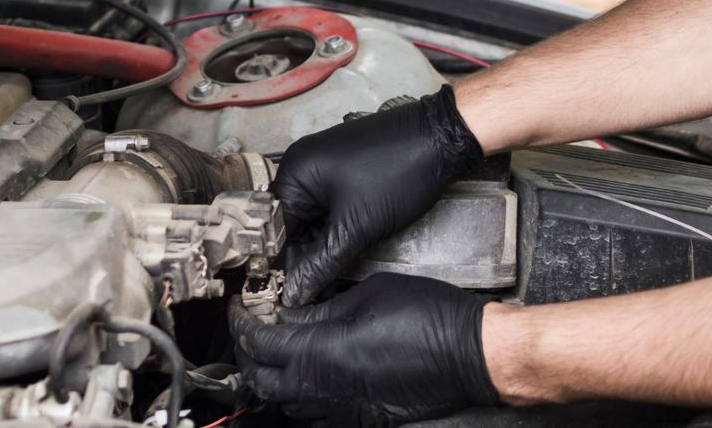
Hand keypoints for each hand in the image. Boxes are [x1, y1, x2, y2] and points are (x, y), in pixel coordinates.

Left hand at [229, 273, 498, 425]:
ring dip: (274, 378)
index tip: (240, 308)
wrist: (471, 353)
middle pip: (263, 381)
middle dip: (249, 355)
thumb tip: (290, 313)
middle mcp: (326, 387)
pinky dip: (303, 398)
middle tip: (252, 329)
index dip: (243, 323)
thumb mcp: (368, 295)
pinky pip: (317, 416)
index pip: (261, 344)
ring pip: (286, 404)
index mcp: (322, 353)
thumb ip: (322, 309)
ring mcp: (344, 407)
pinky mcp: (363, 416)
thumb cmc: (430, 317)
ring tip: (278, 352)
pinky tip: (311, 378)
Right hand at [271, 85, 482, 305]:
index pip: (274, 229)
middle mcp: (304, 165)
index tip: (289, 293)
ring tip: (330, 273)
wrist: (442, 138)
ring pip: (314, 218)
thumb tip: (295, 292)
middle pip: (292, 224)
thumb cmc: (399, 171)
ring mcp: (326, 166)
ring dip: (321, 244)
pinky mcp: (347, 170)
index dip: (281, 263)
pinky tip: (346, 248)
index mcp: (295, 173)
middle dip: (302, 256)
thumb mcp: (356, 227)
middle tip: (312, 290)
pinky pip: (331, 207)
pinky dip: (336, 228)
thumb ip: (321, 263)